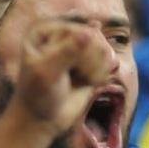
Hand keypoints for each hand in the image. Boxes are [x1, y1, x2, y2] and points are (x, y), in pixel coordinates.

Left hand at [12, 21, 111, 135]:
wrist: (42, 117)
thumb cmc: (38, 92)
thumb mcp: (46, 72)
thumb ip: (67, 51)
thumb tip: (92, 31)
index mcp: (47, 30)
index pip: (79, 32)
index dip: (81, 54)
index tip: (68, 71)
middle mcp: (64, 35)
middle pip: (96, 38)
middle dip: (90, 61)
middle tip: (76, 75)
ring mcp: (79, 48)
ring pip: (105, 49)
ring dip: (97, 69)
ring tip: (82, 79)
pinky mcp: (91, 63)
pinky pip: (110, 61)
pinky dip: (103, 74)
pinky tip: (91, 82)